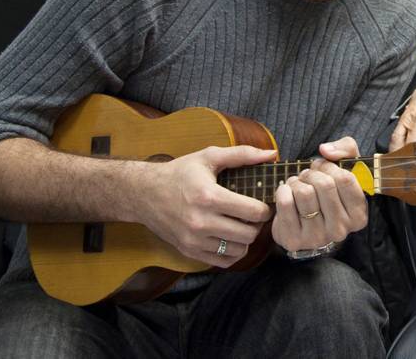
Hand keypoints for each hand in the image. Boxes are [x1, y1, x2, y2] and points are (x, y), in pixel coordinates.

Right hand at [141, 145, 274, 267]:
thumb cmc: (179, 173)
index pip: (253, 212)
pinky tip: (230, 238)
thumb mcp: (208, 157)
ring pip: (238, 250)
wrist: (143, 193)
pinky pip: (222, 262)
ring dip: (246, 239)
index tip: (262, 202)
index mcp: (208, 196)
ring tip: (242, 226)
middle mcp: (201, 222)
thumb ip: (242, 154)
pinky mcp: (189, 251)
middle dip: (257, 224)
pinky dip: (232, 252)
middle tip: (254, 215)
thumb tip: (271, 154)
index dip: (264, 208)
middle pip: (248, 234)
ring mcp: (194, 240)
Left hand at [271, 137, 367, 252]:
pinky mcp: (294, 240)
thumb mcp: (346, 168)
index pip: (345, 179)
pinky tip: (287, 193)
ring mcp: (317, 238)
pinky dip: (282, 190)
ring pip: (304, 193)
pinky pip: (285, 203)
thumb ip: (346, 149)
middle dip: (312, 173)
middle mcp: (341, 230)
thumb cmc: (329, 192)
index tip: (323, 166)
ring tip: (298, 184)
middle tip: (308, 175)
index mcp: (358, 215)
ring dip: (297, 181)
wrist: (304, 225)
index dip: (329, 166)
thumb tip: (325, 150)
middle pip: (324, 185)